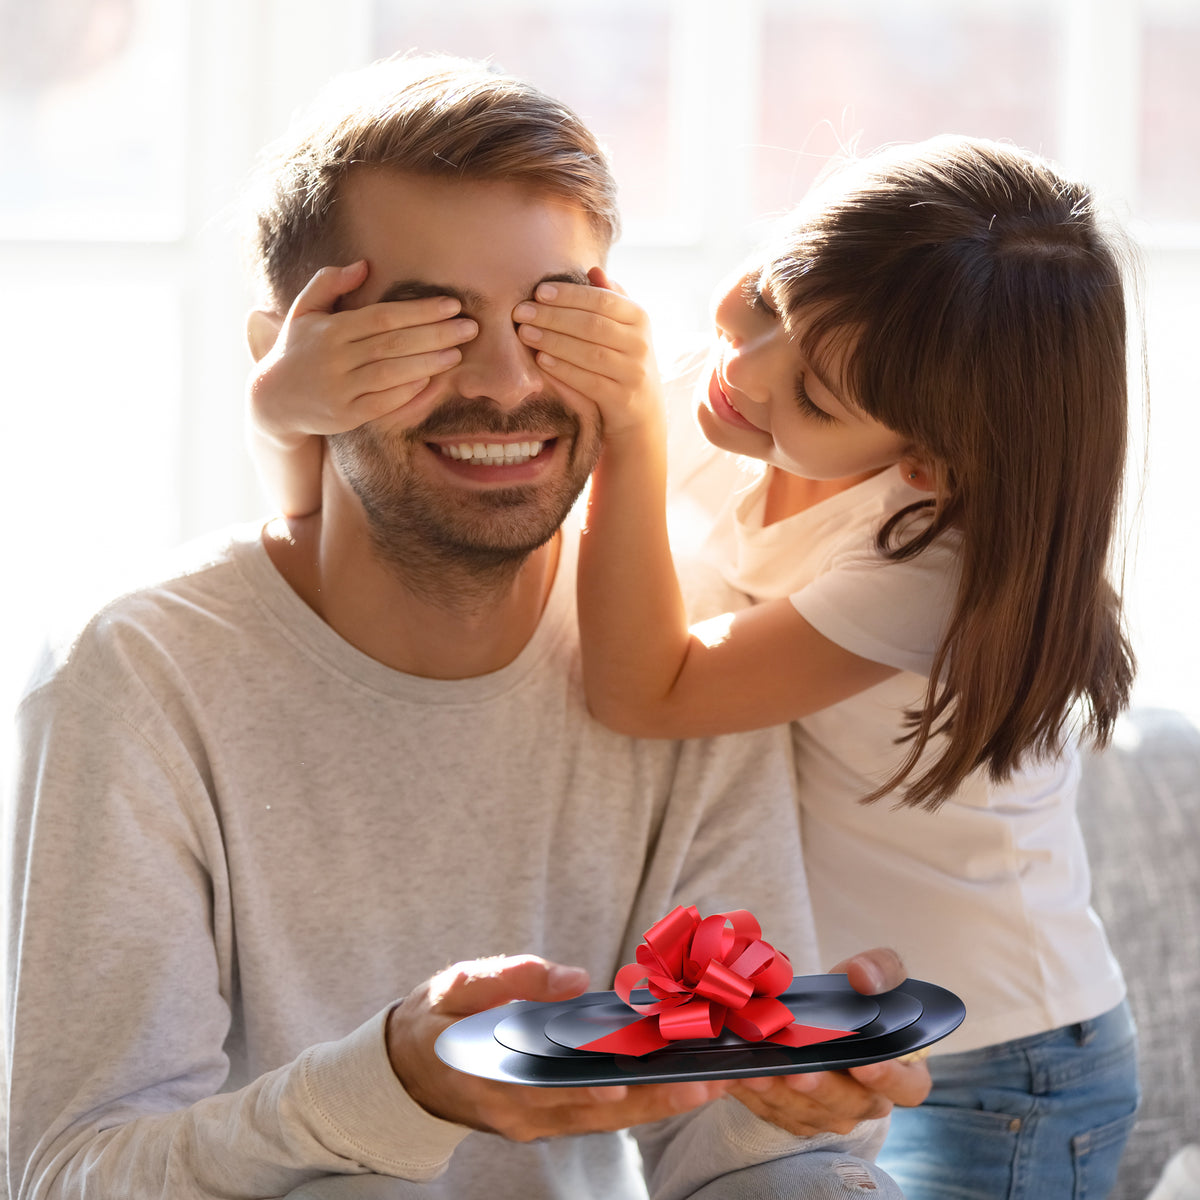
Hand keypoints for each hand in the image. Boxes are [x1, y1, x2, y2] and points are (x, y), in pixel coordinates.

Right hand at [249, 261, 477, 448]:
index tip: (451, 305)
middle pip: (393, 344)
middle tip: (470, 328)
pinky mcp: (346, 416)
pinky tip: (433, 381)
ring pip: (392, 374)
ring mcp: (340, 390)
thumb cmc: (297, 348)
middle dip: (436, 335)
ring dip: (429, 363)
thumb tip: (364, 265)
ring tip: (458, 353)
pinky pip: (384, 404)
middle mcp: (334, 359)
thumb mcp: (305, 310)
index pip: (383, 317)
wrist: (272, 399)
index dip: (420, 311)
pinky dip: (409, 392)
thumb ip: (329, 282)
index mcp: (330, 330)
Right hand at [386, 954, 729, 1141]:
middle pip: (596, 1112)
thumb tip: (573, 979)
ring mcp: (535, 1124)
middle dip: (655, 1099)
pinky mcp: (547, 1120)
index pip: (551, 1087)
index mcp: (490, 1080)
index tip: (633, 1078)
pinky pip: (598, 1115)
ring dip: (658, 1103)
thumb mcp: (456, 986)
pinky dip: (637, 1102)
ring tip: (709, 1081)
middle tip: (707, 1081)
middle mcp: (519, 1114)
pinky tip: (672, 1080)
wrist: (405, 1071)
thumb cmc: (432, 1021)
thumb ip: (510, 978)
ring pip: (606, 1120)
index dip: (594, 1085)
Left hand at [513, 267, 663, 442]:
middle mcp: (640, 343)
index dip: (570, 295)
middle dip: (553, 317)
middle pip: (592, 325)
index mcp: (639, 317)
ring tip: (525, 333)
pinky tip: (541, 360)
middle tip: (521, 312)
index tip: (539, 292)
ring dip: (553, 341)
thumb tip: (593, 270)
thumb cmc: (623, 359)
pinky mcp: (622, 399)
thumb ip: (610, 299)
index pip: (602, 300)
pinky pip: (589, 382)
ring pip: (589, 353)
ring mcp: (633, 372)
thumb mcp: (623, 327)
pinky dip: (563, 369)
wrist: (642, 410)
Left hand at [727, 947, 931, 1135]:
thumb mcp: (877, 975)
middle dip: (820, 1089)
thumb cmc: (859, 999)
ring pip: (806, 1112)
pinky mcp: (794, 1115)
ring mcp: (830, 1114)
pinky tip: (735, 1075)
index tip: (863, 1063)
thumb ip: (881, 969)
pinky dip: (753, 1094)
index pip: (906, 1087)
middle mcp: (867, 1102)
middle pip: (848, 1105)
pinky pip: (774, 1111)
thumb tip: (863, 977)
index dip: (887, 1079)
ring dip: (779, 1093)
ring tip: (756, 1071)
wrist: (826, 1017)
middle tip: (796, 1072)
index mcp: (903, 1074)